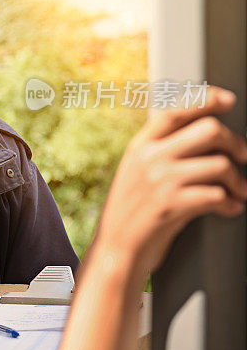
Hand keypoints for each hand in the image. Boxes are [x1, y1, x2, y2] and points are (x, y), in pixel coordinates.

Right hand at [93, 87, 246, 276]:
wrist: (115, 249)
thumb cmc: (132, 213)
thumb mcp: (135, 173)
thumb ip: (158, 152)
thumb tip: (201, 134)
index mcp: (140, 146)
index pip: (176, 110)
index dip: (206, 99)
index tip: (228, 99)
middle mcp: (150, 158)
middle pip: (209, 130)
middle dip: (236, 143)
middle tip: (243, 157)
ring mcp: (159, 180)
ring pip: (220, 164)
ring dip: (239, 181)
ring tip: (240, 192)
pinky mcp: (171, 205)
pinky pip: (217, 195)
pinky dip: (231, 204)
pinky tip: (231, 209)